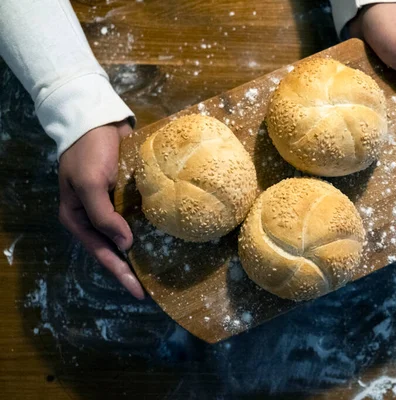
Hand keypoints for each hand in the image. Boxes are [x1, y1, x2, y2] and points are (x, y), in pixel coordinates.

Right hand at [58, 120, 143, 299]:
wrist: (98, 120)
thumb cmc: (89, 152)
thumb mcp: (90, 183)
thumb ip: (104, 216)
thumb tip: (125, 244)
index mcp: (78, 219)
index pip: (102, 253)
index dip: (121, 274)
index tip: (140, 292)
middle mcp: (93, 217)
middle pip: (114, 250)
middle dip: (131, 269)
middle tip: (153, 288)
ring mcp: (110, 206)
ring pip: (126, 236)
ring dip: (141, 251)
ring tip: (161, 268)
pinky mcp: (125, 195)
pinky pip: (137, 217)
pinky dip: (147, 229)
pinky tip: (163, 239)